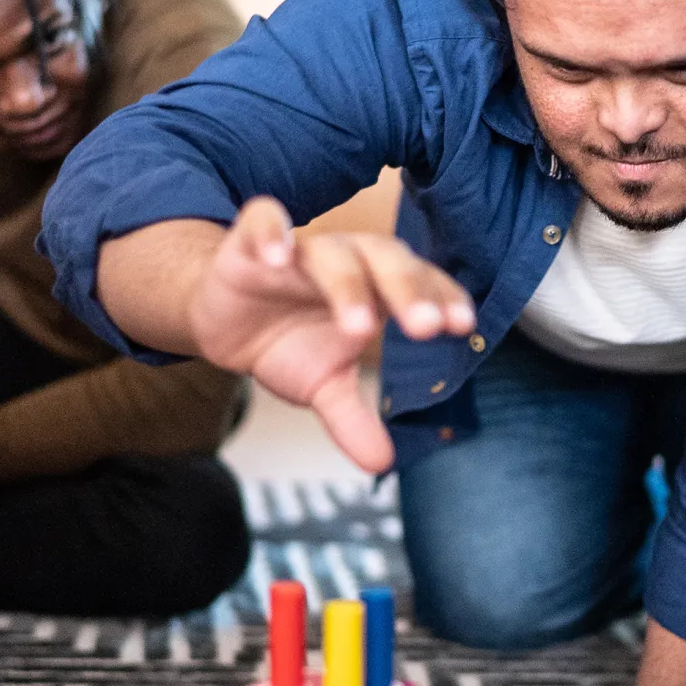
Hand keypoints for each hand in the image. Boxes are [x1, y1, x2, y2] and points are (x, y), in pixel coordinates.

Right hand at [190, 197, 474, 472]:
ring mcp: (299, 249)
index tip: (463, 327)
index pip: (421, 283)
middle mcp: (346, 260)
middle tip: (427, 327)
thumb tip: (382, 464)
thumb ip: (353, 418)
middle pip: (386, 260)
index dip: (443, 298)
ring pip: (332, 253)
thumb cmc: (286, 343)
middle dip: (408, 291)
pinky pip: (263, 221)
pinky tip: (278, 256)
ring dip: (349, 285)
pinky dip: (271, 234)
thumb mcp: (321, 386)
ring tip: (360, 326)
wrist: (222, 321)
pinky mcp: (250, 240)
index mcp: (376, 287)